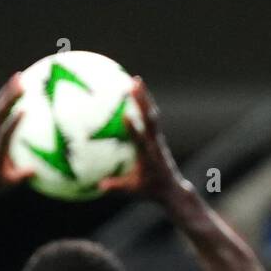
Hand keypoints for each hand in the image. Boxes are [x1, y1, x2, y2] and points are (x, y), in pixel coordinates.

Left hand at [0, 73, 34, 191]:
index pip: (4, 134)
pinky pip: (0, 110)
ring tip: (19, 76)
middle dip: (9, 98)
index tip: (24, 111)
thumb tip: (35, 170)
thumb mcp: (10, 183)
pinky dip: (7, 97)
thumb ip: (22, 176)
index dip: (13, 122)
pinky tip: (19, 86)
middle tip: (21, 83)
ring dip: (7, 91)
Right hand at [97, 77, 185, 202]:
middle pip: (149, 119)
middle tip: (132, 84)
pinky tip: (135, 92)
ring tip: (135, 80)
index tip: (125, 115)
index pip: (140, 140)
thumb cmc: (150, 190)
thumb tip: (99, 185)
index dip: (133, 129)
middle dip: (142, 102)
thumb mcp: (132, 190)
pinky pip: (150, 116)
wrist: (171, 189)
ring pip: (151, 114)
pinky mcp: (157, 136)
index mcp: (148, 156)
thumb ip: (116, 187)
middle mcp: (154, 143)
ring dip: (145, 97)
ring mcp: (157, 138)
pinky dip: (144, 103)